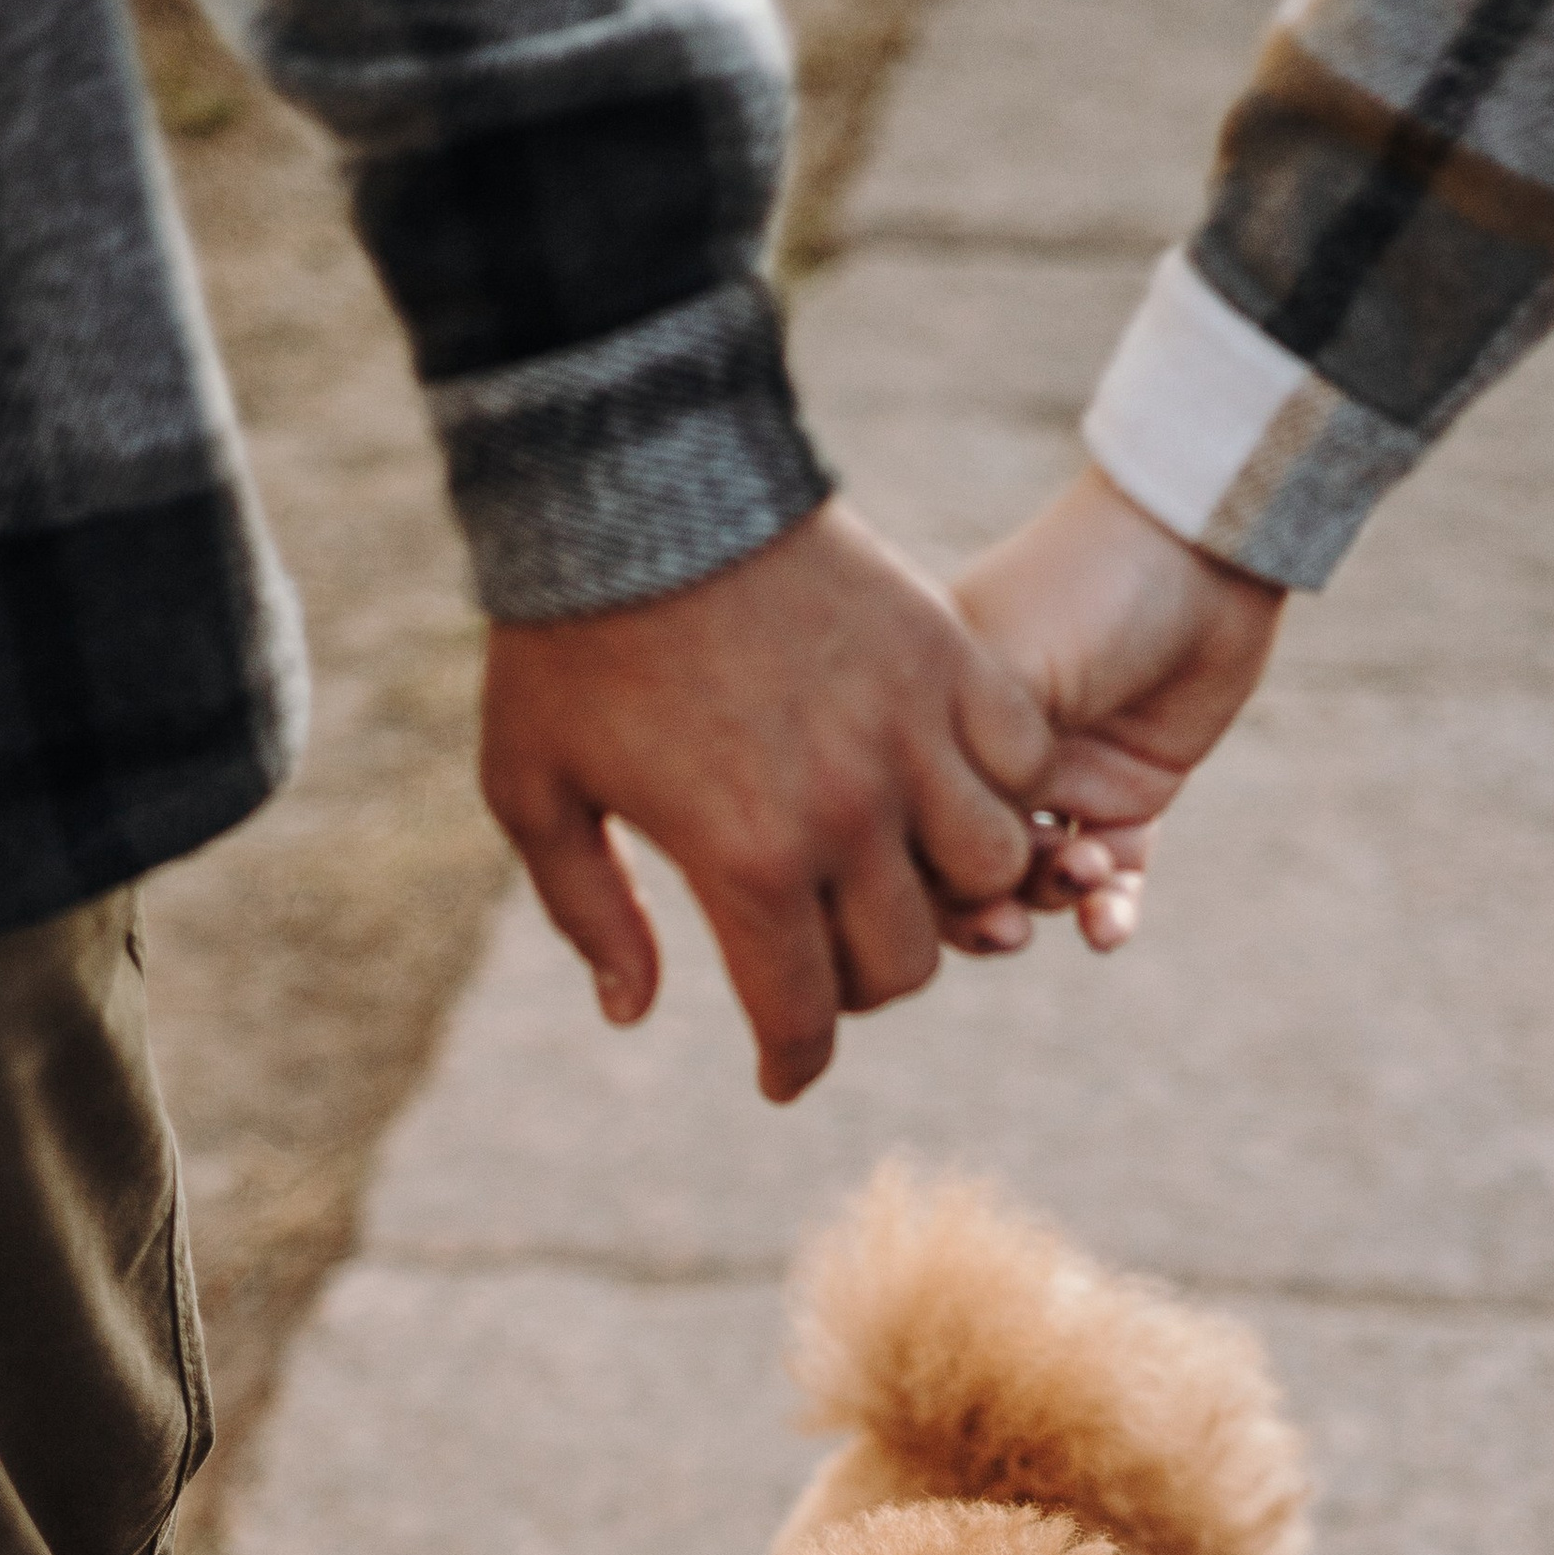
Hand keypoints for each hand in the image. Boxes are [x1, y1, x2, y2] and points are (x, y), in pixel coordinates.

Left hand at [481, 502, 1049, 1102]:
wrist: (636, 477)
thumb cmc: (570, 639)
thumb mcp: (533, 788)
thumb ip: (590, 912)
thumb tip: (634, 1013)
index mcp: (747, 859)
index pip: (802, 1015)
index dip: (791, 1065)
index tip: (780, 1077)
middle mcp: (848, 812)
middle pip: (906, 961)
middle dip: (862, 983)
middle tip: (822, 961)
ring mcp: (910, 733)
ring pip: (989, 872)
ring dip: (950, 892)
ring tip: (902, 873)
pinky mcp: (948, 659)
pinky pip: (1020, 762)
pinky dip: (1002, 791)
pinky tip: (949, 786)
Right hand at [946, 465, 1286, 952]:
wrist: (1203, 551)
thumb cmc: (1085, 592)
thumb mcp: (1002, 676)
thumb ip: (961, 769)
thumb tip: (926, 875)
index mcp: (938, 719)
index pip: (910, 822)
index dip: (924, 874)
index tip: (953, 890)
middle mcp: (992, 757)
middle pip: (966, 867)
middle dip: (983, 909)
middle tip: (1007, 929)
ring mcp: (1061, 780)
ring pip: (1037, 883)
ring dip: (1056, 899)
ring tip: (1086, 875)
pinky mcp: (1130, 797)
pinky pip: (1112, 879)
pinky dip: (1110, 910)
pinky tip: (1110, 927)